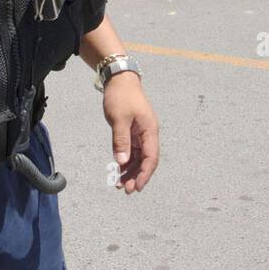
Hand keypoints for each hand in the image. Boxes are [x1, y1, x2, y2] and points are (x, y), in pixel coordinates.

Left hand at [103, 72, 159, 193]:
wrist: (119, 79)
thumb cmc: (121, 96)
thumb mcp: (119, 119)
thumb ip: (121, 140)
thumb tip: (122, 162)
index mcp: (149, 130)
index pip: (151, 157)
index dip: (145, 174)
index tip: (136, 187)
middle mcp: (147, 134)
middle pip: (145, 160)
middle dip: (136, 176)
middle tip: (125, 190)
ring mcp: (140, 133)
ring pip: (138, 157)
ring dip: (130, 171)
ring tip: (119, 184)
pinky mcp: (132, 132)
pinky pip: (131, 150)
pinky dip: (125, 161)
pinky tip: (117, 171)